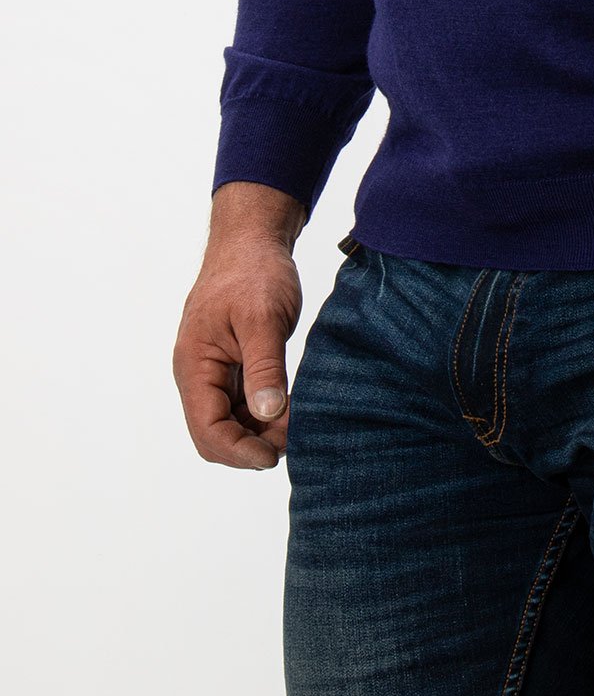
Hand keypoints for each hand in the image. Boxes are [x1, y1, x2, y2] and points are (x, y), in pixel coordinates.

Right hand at [173, 184, 305, 470]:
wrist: (253, 240)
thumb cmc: (254, 271)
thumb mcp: (263, 318)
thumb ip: (264, 367)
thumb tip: (267, 415)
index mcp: (194, 365)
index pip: (207, 430)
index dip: (239, 451)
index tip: (275, 454)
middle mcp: (198, 375)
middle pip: (215, 434)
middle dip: (250, 446)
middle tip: (293, 440)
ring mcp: (215, 372)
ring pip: (231, 423)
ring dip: (260, 432)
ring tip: (297, 424)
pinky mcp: (233, 366)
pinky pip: (243, 405)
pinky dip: (265, 414)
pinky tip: (292, 410)